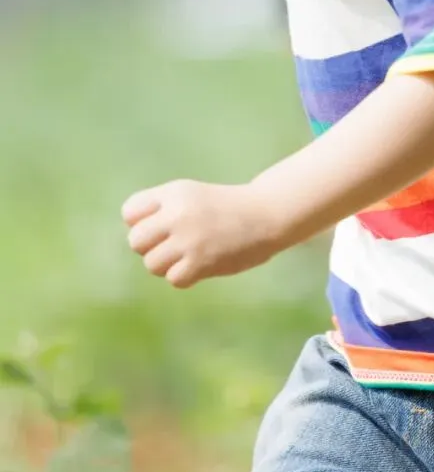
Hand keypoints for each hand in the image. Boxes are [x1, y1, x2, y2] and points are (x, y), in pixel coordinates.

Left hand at [122, 179, 280, 288]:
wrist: (266, 214)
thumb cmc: (225, 207)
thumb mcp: (191, 195)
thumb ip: (161, 209)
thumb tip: (133, 235)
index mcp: (174, 192)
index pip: (130, 212)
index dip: (140, 222)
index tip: (160, 225)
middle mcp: (177, 213)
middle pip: (136, 241)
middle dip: (150, 247)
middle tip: (173, 244)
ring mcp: (188, 239)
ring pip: (152, 264)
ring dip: (168, 264)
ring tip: (189, 254)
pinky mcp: (200, 262)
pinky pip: (173, 279)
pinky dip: (185, 276)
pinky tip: (201, 264)